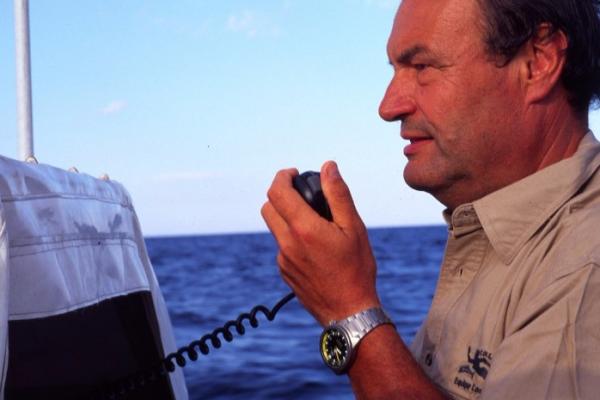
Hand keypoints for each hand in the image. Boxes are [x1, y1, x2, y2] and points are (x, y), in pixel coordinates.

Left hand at [261, 161, 380, 325]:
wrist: (349, 312)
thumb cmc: (357, 269)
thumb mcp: (354, 228)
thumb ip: (338, 194)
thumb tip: (328, 167)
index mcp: (304, 229)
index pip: (278, 191)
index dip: (283, 176)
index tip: (295, 173)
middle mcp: (287, 244)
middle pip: (268, 207)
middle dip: (281, 195)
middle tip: (301, 193)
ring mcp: (283, 260)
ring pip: (275, 228)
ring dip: (287, 217)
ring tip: (313, 221)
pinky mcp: (284, 272)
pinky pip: (282, 247)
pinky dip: (292, 238)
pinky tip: (315, 246)